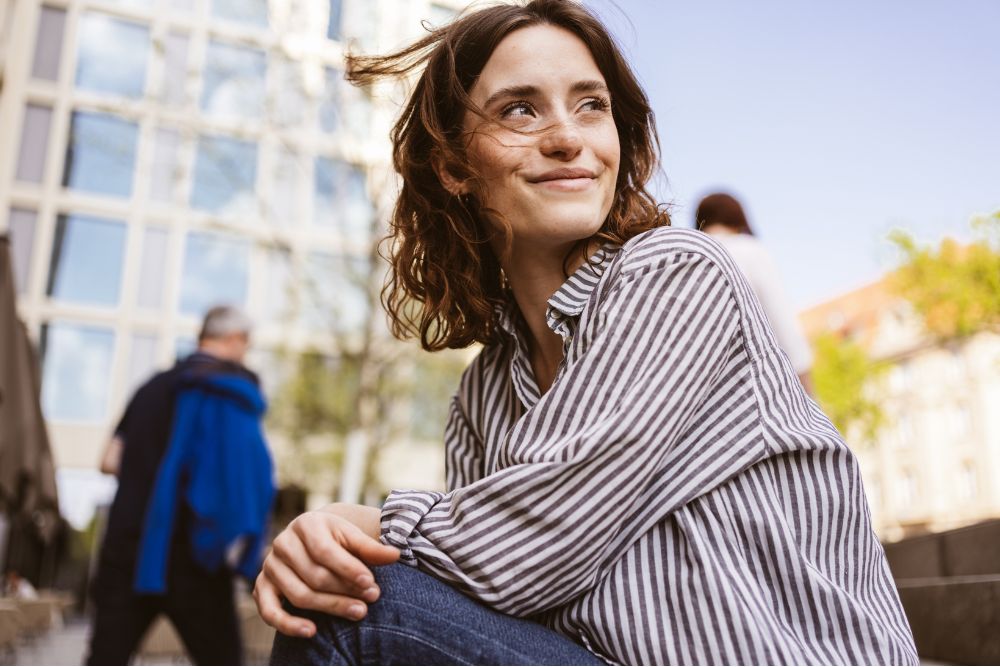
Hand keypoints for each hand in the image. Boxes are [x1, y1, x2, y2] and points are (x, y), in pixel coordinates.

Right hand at [254, 503, 399, 636]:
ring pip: (299, 595)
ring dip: (330, 607)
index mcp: (306, 524)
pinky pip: (269, 611)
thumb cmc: (336, 539)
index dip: (349, 569)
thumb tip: (396, 555)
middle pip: (314, 576)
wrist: (311, 538)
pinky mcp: (263, 586)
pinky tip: (312, 631)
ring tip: (358, 612)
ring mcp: (271, 566)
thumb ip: (371, 548)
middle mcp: (283, 543)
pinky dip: (288, 624)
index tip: (371, 583)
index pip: (325, 551)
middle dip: (345, 591)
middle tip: (370, 600)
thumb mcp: (352, 537)